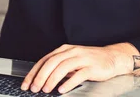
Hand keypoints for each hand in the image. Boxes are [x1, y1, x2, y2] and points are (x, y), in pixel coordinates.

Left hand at [21, 43, 139, 93]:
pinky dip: (68, 82)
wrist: (112, 57)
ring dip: (52, 79)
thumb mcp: (72, 60)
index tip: (27, 83)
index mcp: (65, 49)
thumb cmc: (91, 60)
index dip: (34, 71)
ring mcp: (82, 58)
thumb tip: (42, 78)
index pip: (45, 59)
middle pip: (52, 62)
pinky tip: (62, 89)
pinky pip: (78, 74)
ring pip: (63, 67)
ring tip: (46, 89)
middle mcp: (72, 52)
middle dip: (40, 76)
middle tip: (34, 88)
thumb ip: (59, 66)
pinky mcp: (91, 67)